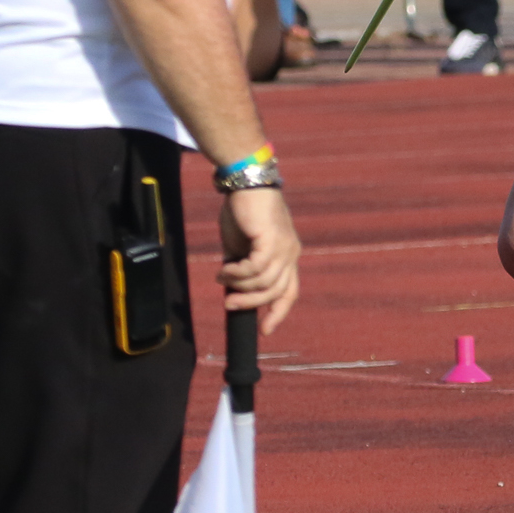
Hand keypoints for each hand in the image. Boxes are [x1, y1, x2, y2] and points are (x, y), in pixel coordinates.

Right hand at [218, 185, 300, 332]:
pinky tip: (225, 269)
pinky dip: (238, 274)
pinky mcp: (272, 240)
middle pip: (278, 293)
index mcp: (287, 256)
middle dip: (252, 304)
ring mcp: (284, 247)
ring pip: (266, 284)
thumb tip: (230, 288)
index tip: (265, 329)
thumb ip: (239, 266)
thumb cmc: (242, 211)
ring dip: (241, 287)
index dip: (278, 312)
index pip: (289, 292)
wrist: (244, 182)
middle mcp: (291, 254)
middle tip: (229, 305)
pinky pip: (256, 269)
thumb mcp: (241, 245)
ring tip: (222, 279)